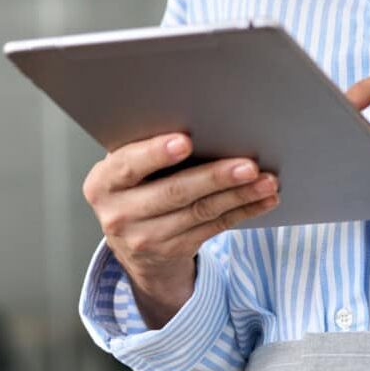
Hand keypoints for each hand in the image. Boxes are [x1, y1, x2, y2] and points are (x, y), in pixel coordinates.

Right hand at [82, 132, 279, 285]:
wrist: (131, 242)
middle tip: (248, 164)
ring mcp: (145, 238)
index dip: (156, 153)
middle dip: (215, 177)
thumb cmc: (135, 186)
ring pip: (200, 212)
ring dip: (239, 195)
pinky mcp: (173, 251)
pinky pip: (214, 228)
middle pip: (174, 192)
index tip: (186, 141)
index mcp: (103, 183)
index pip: (129, 165)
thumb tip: (198, 119)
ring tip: (266, 181)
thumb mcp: (127, 167)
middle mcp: (119, 214)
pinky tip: (262, 199)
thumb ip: (146, 147)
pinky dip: (242, 211)